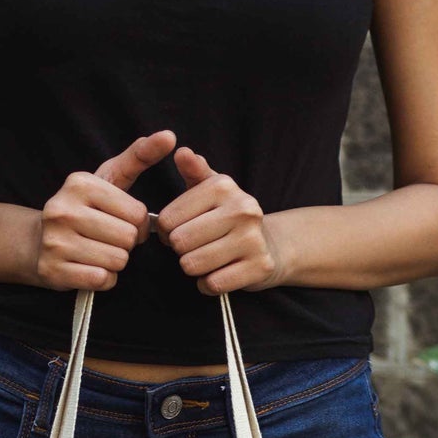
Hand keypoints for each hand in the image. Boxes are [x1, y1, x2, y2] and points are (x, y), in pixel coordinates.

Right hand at [31, 130, 176, 290]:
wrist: (37, 242)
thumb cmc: (84, 209)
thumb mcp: (109, 178)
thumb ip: (140, 156)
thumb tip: (169, 136)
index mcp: (80, 183)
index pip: (137, 214)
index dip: (138, 224)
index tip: (122, 222)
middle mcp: (63, 209)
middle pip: (128, 239)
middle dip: (126, 244)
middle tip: (109, 239)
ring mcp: (55, 241)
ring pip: (117, 261)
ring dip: (116, 262)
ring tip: (98, 252)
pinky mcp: (53, 270)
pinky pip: (102, 280)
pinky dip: (104, 278)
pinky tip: (89, 267)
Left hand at [156, 146, 283, 293]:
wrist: (271, 243)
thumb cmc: (229, 216)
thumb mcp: (211, 189)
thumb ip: (193, 171)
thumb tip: (182, 153)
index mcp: (223, 187)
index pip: (168, 219)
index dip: (165, 231)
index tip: (177, 230)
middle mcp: (242, 209)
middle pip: (180, 242)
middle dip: (180, 250)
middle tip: (193, 247)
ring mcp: (253, 239)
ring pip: (194, 264)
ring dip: (193, 268)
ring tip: (206, 259)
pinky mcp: (259, 267)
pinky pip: (213, 284)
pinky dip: (208, 284)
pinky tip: (218, 273)